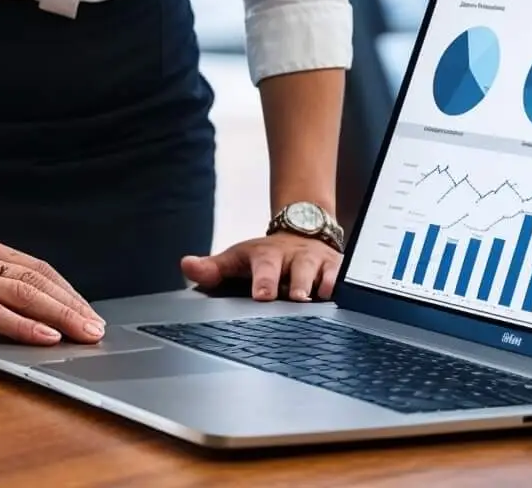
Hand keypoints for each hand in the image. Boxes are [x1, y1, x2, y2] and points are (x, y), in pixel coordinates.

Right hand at [0, 216, 105, 345]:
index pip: (29, 265)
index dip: (60, 288)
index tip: (79, 306)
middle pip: (36, 277)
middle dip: (72, 303)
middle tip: (97, 325)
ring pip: (24, 293)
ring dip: (61, 315)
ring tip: (85, 333)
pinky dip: (25, 325)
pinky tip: (44, 337)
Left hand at [181, 233, 342, 301]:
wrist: (301, 232)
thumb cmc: (263, 257)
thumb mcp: (236, 259)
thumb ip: (212, 268)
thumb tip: (186, 266)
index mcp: (267, 256)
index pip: (264, 266)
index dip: (264, 280)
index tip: (262, 295)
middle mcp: (294, 257)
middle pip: (298, 269)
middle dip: (297, 283)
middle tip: (296, 298)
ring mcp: (318, 263)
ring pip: (324, 273)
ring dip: (322, 286)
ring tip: (319, 299)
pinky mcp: (337, 269)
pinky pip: (345, 278)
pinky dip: (345, 287)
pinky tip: (345, 298)